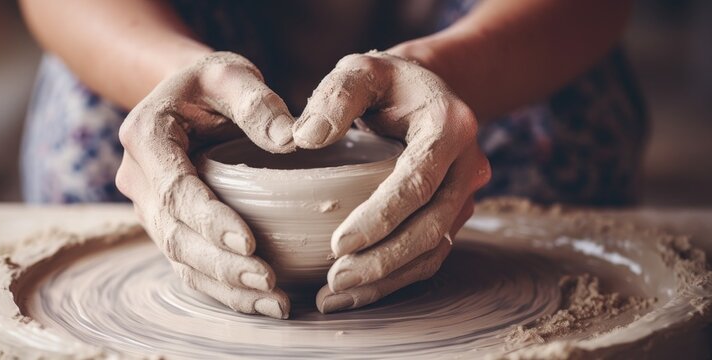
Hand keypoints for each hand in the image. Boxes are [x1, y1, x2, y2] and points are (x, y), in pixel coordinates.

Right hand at [116, 52, 294, 318]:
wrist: (187, 96)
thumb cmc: (212, 83)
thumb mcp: (232, 75)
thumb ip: (258, 103)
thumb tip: (293, 140)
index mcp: (146, 136)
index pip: (175, 189)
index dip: (209, 220)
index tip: (249, 243)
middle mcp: (138, 177)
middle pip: (174, 234)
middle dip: (220, 263)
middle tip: (267, 280)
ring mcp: (149, 207)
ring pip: (180, 258)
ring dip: (224, 285)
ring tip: (273, 302)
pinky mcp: (167, 226)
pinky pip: (188, 265)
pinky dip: (222, 288)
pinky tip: (259, 302)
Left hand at [293, 51, 490, 312]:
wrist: (422, 90)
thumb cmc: (385, 81)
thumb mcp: (359, 70)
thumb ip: (335, 96)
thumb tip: (304, 138)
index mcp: (450, 127)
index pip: (416, 182)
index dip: (380, 218)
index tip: (337, 245)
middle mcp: (468, 165)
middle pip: (431, 226)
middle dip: (383, 260)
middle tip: (334, 280)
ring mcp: (465, 193)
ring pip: (434, 249)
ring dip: (387, 278)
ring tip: (335, 295)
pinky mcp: (452, 213)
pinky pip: (430, 255)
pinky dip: (395, 278)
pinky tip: (357, 292)